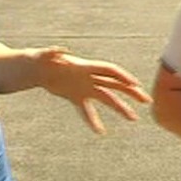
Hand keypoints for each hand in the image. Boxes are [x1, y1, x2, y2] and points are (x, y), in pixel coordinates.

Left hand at [34, 46, 151, 134]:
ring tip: (133, 118)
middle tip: (146, 101)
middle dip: (131, 91)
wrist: (34, 68)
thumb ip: (51, 52)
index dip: (123, 76)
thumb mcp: (43, 56)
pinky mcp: (76, 96)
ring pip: (106, 98)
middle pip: (114, 84)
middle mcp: (88, 77)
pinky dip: (93, 120)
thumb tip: (60, 49)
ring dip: (120, 107)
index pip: (109, 70)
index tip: (135, 85)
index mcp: (84, 66)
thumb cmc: (39, 59)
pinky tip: (100, 132)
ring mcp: (84, 87)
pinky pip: (87, 110)